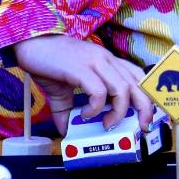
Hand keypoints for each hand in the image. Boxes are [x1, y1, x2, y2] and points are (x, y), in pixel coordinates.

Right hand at [12, 35, 154, 134]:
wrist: (30, 45)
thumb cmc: (49, 64)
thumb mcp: (63, 91)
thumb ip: (68, 111)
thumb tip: (66, 133)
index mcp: (108, 62)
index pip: (138, 76)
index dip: (147, 96)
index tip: (146, 116)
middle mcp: (107, 59)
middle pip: (138, 84)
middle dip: (145, 108)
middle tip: (140, 127)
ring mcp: (95, 62)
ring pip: (122, 89)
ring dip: (118, 112)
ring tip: (107, 124)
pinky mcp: (81, 68)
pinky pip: (98, 92)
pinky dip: (95, 109)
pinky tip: (85, 114)